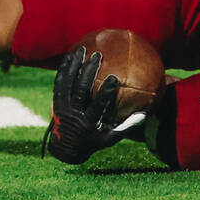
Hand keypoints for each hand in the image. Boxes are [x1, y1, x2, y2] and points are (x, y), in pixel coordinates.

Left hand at [43, 46, 142, 164]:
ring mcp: (62, 108)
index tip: (114, 77)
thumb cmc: (93, 142)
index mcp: (88, 124)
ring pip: (67, 83)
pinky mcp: (56, 103)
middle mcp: (73, 115)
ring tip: (83, 50)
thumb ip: (125, 127)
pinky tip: (70, 56)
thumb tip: (144, 114)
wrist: (65, 149)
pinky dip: (64, 69)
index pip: (97, 106)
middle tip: (98, 56)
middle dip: (88, 72)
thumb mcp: (109, 139)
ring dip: (74, 66)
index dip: (105, 92)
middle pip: (80, 90)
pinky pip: (59, 83)